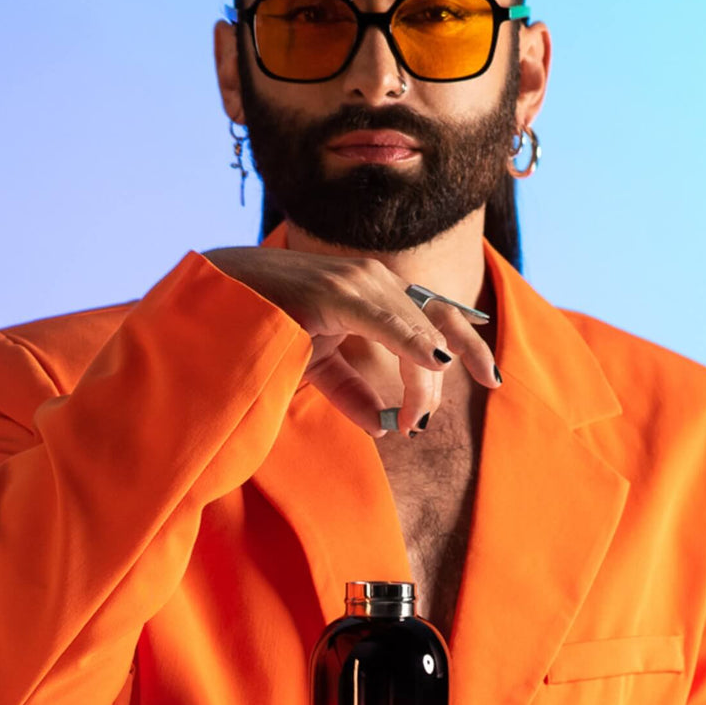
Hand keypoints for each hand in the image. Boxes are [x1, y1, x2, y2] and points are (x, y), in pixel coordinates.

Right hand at [201, 246, 498, 437]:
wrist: (212, 299)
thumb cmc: (261, 322)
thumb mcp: (315, 361)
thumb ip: (350, 389)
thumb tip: (383, 425)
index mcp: (372, 290)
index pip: (436, 312)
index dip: (470, 342)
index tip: (493, 375)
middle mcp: (370, 279)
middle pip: (439, 315)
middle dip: (467, 353)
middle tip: (478, 392)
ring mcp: (352, 282)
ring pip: (416, 327)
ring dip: (426, 377)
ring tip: (420, 417)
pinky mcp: (331, 292)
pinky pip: (385, 319)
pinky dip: (414, 341)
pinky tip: (435, 364)